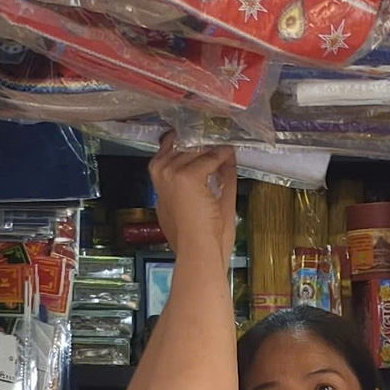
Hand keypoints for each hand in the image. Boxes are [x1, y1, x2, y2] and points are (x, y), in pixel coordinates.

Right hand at [148, 139, 235, 260]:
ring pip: (194, 150)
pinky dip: (221, 155)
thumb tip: (227, 156)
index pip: (167, 154)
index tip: (203, 140)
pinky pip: (208, 157)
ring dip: (212, 148)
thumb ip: (219, 176)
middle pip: (180, 147)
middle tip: (219, 138)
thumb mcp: (212, 200)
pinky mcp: (185, 176)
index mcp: (162, 187)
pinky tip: (229, 154)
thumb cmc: (202, 238)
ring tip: (226, 147)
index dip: (186, 146)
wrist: (198, 251)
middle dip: (201, 143)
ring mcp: (171, 175)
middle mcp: (161, 176)